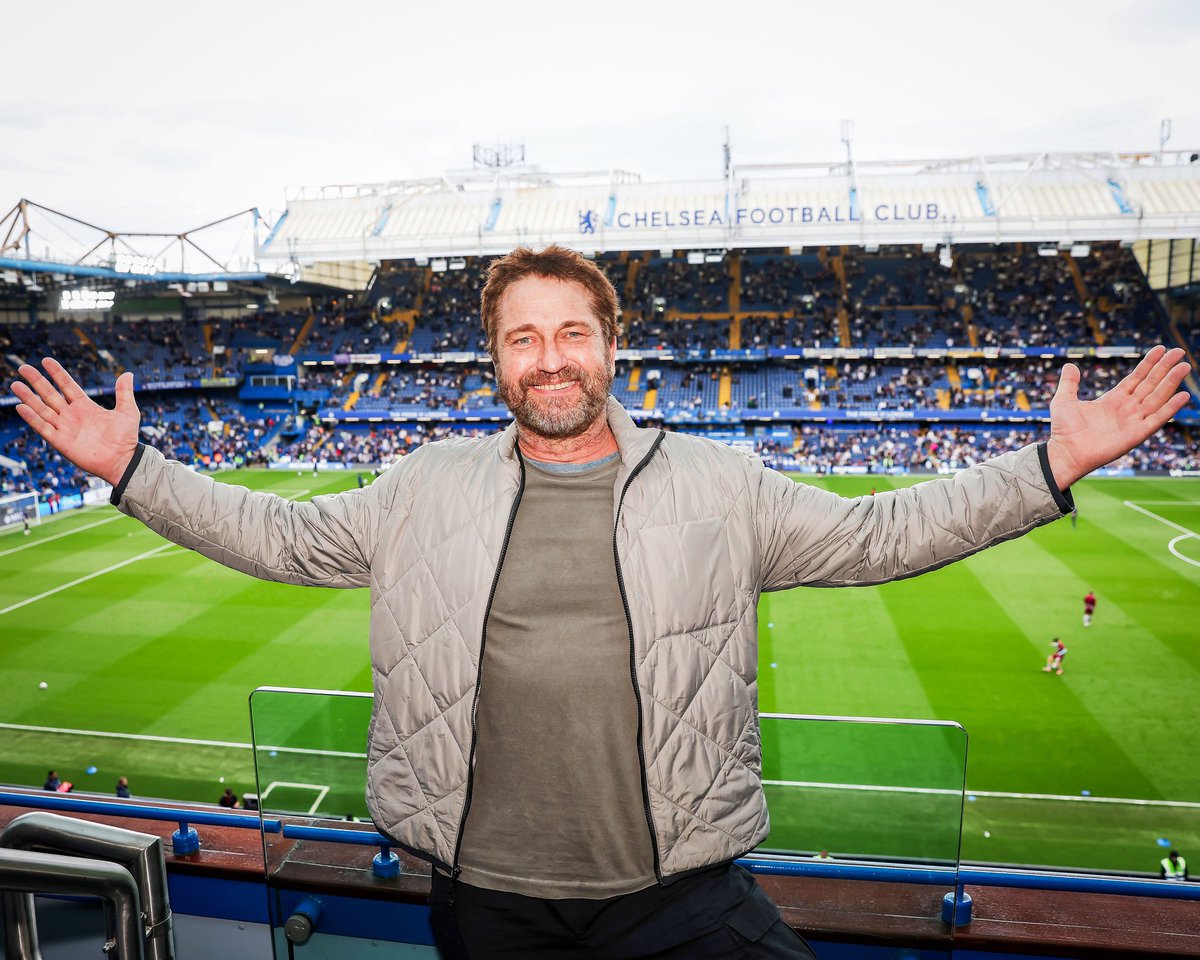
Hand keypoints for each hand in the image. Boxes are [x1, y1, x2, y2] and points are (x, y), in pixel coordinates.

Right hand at [11, 358, 140, 486]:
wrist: (123, 461)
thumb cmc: (126, 438)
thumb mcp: (128, 411)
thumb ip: (124, 392)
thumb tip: (128, 373)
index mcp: (85, 406)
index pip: (67, 386)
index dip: (57, 373)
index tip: (46, 360)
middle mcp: (72, 415)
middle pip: (50, 394)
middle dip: (37, 381)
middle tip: (23, 368)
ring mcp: (65, 428)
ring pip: (42, 409)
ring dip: (28, 397)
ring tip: (15, 385)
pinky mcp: (60, 442)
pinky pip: (43, 427)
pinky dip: (32, 418)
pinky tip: (21, 407)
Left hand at [1045, 345, 1191, 488]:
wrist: (1065, 453)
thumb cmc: (1064, 430)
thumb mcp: (1064, 400)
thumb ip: (1069, 383)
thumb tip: (1070, 365)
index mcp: (1113, 399)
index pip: (1137, 377)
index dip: (1149, 363)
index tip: (1161, 349)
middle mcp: (1127, 408)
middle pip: (1151, 383)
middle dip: (1165, 367)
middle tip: (1180, 351)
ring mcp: (1133, 420)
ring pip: (1157, 396)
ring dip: (1172, 382)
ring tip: (1185, 366)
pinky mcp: (1137, 434)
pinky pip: (1158, 418)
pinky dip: (1171, 407)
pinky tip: (1183, 395)